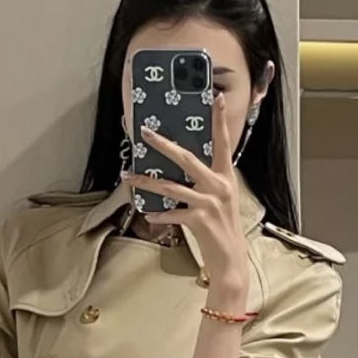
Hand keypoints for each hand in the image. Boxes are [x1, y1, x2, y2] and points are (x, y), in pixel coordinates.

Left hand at [124, 94, 249, 308]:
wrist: (230, 260)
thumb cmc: (221, 228)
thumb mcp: (219, 199)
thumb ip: (204, 182)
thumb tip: (179, 168)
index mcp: (224, 177)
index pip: (223, 143)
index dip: (219, 120)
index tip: (214, 98)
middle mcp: (218, 186)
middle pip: (187, 158)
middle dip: (164, 144)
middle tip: (145, 132)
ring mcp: (209, 203)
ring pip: (171, 186)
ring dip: (146, 182)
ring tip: (128, 176)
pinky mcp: (199, 220)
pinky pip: (172, 213)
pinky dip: (158, 214)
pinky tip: (148, 214)